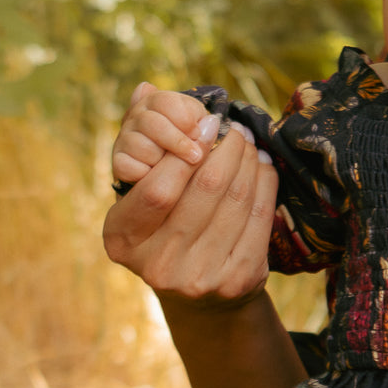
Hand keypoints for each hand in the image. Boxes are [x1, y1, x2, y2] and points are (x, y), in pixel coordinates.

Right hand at [103, 95, 277, 308]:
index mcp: (122, 240)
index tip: (208, 124)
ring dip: (248, 162)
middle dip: (226, 149)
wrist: (200, 300)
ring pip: (235, 200)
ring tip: (250, 144)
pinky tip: (263, 168)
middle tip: (236, 129)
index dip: (187, 149)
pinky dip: (265, 186)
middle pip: (203, 189)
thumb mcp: (141, 203)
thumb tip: (144, 88)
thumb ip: (143, 150)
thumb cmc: (165, 233)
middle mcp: (157, 265)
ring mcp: (199, 278)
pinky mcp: (237, 281)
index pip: (156, 187)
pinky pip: (259, 219)